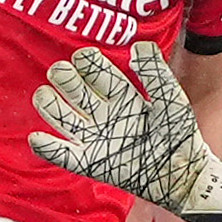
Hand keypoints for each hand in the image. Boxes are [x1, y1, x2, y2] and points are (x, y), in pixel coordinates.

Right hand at [31, 44, 221, 221]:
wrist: (183, 173)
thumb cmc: (180, 135)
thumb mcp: (170, 97)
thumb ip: (155, 71)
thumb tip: (137, 47)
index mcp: (125, 97)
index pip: (97, 73)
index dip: (88, 63)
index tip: (83, 56)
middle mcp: (107, 115)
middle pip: (75, 91)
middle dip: (65, 79)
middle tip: (60, 72)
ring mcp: (98, 139)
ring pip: (63, 118)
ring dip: (50, 106)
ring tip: (45, 95)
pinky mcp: (92, 164)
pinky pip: (62, 155)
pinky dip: (47, 148)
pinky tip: (38, 138)